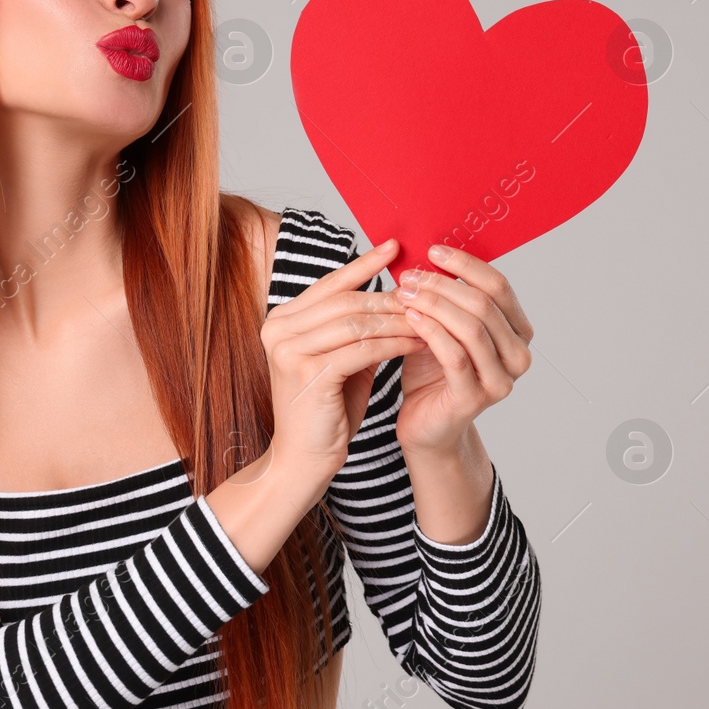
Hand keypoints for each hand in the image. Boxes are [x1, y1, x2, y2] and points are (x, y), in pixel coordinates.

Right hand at [259, 239, 427, 478]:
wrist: (303, 460)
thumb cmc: (325, 410)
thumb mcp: (340, 359)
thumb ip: (356, 328)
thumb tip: (394, 294)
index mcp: (283, 320)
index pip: (331, 283)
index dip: (365, 264)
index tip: (396, 248)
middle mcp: (279, 329)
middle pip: (346, 300)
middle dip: (391, 299)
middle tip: (426, 296)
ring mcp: (289, 350)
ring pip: (357, 322)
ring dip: (397, 321)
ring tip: (429, 320)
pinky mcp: (308, 373)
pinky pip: (363, 349)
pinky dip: (394, 343)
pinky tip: (417, 342)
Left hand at [390, 243, 533, 453]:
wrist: (426, 425)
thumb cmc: (433, 372)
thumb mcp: (444, 326)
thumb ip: (448, 296)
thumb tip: (426, 253)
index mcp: (518, 332)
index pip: (499, 286)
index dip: (466, 264)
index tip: (433, 250)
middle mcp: (518, 356)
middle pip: (485, 305)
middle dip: (444, 284)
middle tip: (411, 274)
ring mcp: (501, 380)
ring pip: (471, 328)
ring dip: (434, 304)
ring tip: (405, 291)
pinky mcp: (475, 398)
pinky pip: (454, 354)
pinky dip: (430, 330)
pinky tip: (410, 316)